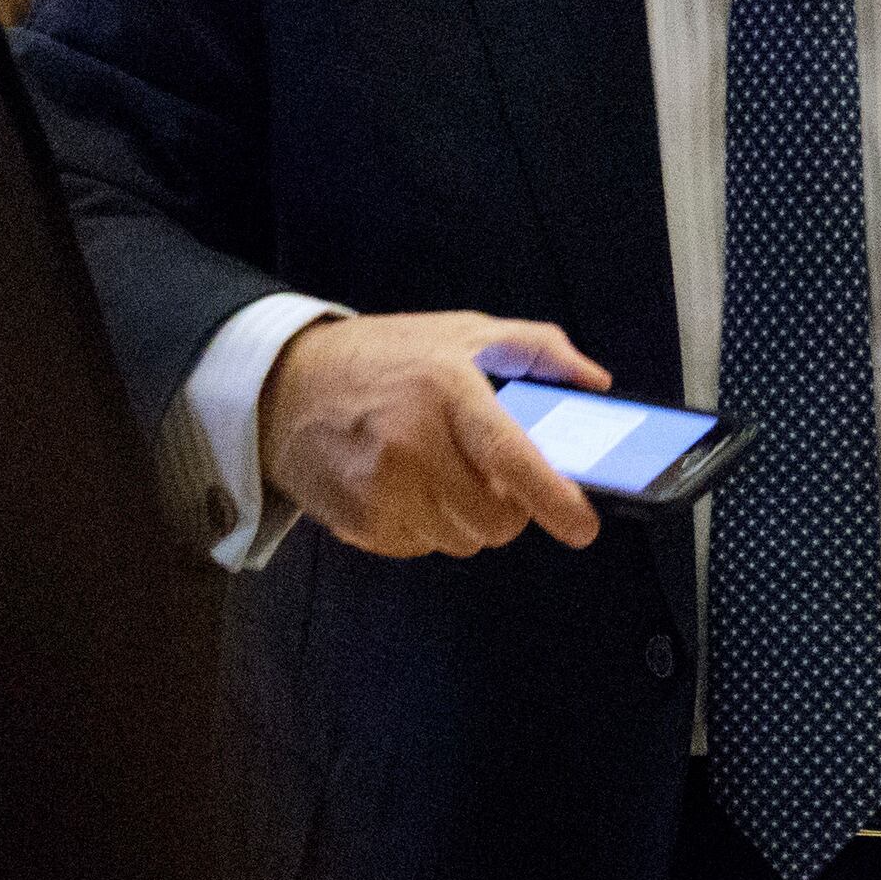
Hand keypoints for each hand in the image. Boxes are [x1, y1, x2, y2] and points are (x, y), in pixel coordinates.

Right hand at [258, 310, 611, 557]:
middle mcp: (412, 442)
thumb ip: (536, 349)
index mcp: (447, 389)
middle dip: (509, 509)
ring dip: (466, 519)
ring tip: (441, 473)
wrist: (286, 385)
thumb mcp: (461, 332)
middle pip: (494, 519)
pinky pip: (422, 547)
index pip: (512, 459)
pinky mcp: (358, 521)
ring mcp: (380, 487)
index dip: (554, 500)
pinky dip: (427, 526)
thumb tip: (594, 382)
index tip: (582, 526)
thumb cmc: (384, 357)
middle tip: (495, 480)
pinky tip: (407, 487)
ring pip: (461, 540)